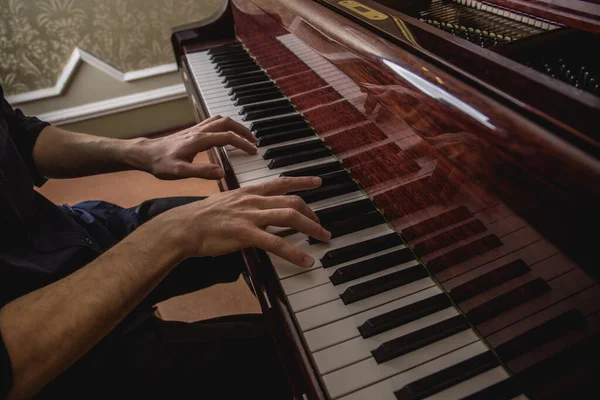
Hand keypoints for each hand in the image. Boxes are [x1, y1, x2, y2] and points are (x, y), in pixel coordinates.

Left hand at [135, 115, 256, 179]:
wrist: (145, 154)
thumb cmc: (160, 163)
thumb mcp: (180, 172)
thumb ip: (201, 172)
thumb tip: (221, 172)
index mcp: (199, 140)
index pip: (227, 137)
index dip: (242, 143)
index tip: (253, 151)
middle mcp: (199, 131)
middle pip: (227, 123)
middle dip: (243, 131)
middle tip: (254, 141)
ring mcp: (195, 130)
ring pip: (220, 120)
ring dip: (235, 126)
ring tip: (244, 136)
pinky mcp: (192, 132)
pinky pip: (213, 122)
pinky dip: (225, 126)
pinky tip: (226, 134)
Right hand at [156, 176, 330, 267]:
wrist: (184, 226)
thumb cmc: (202, 217)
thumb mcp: (227, 202)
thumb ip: (245, 205)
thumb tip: (257, 211)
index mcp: (248, 192)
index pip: (280, 182)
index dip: (301, 181)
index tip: (317, 182)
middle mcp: (253, 200)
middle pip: (291, 201)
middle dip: (311, 213)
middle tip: (321, 226)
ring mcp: (250, 216)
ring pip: (289, 216)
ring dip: (311, 227)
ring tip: (322, 238)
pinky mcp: (246, 234)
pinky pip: (276, 243)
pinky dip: (294, 253)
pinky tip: (305, 261)